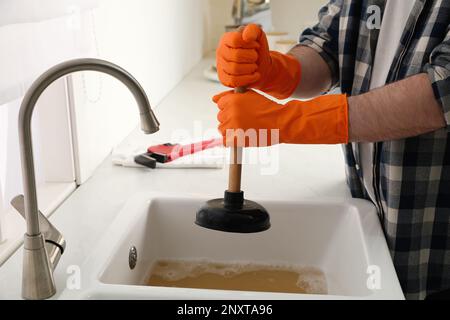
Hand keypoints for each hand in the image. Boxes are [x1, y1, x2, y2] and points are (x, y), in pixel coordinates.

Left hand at [213, 90, 348, 146]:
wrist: (281, 122)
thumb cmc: (267, 109)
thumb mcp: (250, 95)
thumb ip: (230, 95)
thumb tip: (213, 99)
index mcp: (233, 100)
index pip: (221, 104)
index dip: (230, 107)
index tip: (240, 111)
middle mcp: (231, 112)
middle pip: (221, 117)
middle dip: (230, 119)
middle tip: (245, 120)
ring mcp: (233, 126)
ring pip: (222, 129)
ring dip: (230, 130)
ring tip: (245, 128)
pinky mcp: (237, 139)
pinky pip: (225, 142)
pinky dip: (231, 141)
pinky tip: (241, 137)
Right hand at [216, 24, 300, 98]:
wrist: (261, 68)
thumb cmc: (258, 51)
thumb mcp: (258, 36)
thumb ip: (253, 30)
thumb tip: (246, 36)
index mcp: (226, 39)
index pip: (235, 40)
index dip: (249, 44)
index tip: (256, 46)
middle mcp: (220, 51)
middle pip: (236, 55)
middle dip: (252, 57)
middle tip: (256, 57)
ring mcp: (220, 66)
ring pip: (235, 69)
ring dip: (251, 68)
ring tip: (255, 66)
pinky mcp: (223, 79)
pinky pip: (234, 81)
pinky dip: (248, 79)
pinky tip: (254, 75)